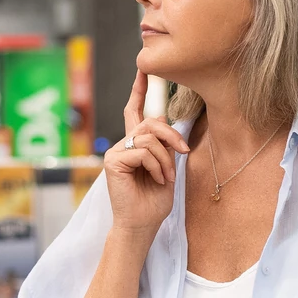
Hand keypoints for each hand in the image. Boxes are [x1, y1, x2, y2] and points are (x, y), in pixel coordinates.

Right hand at [103, 69, 190, 235]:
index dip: (140, 91)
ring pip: (150, 138)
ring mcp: (116, 152)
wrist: (142, 224)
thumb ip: (164, 146)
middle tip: (184, 152)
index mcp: (135, 145)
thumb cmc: (154, 201)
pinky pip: (143, 151)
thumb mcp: (166, 167)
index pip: (135, 112)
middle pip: (151, 122)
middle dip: (172, 136)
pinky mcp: (113, 161)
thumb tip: (166, 126)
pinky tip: (156, 180)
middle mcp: (123, 144)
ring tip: (165, 177)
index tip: (143, 72)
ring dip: (165, 159)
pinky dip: (156, 166)